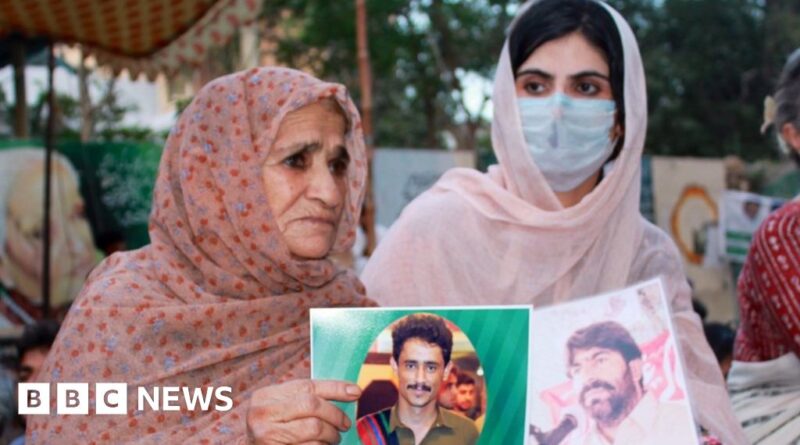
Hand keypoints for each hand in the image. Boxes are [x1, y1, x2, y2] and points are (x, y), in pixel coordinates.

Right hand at [247, 379, 361, 444]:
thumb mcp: (282, 409)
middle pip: (312, 406)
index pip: (307, 386)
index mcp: (264, 397)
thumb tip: (351, 391)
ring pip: (315, 429)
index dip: (335, 388)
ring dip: (331, 435)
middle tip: (345, 424)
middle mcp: (261, 415)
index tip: (356, 392)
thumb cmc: (273, 430)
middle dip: (335, 415)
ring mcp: (266, 438)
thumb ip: (307, 398)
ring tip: (333, 438)